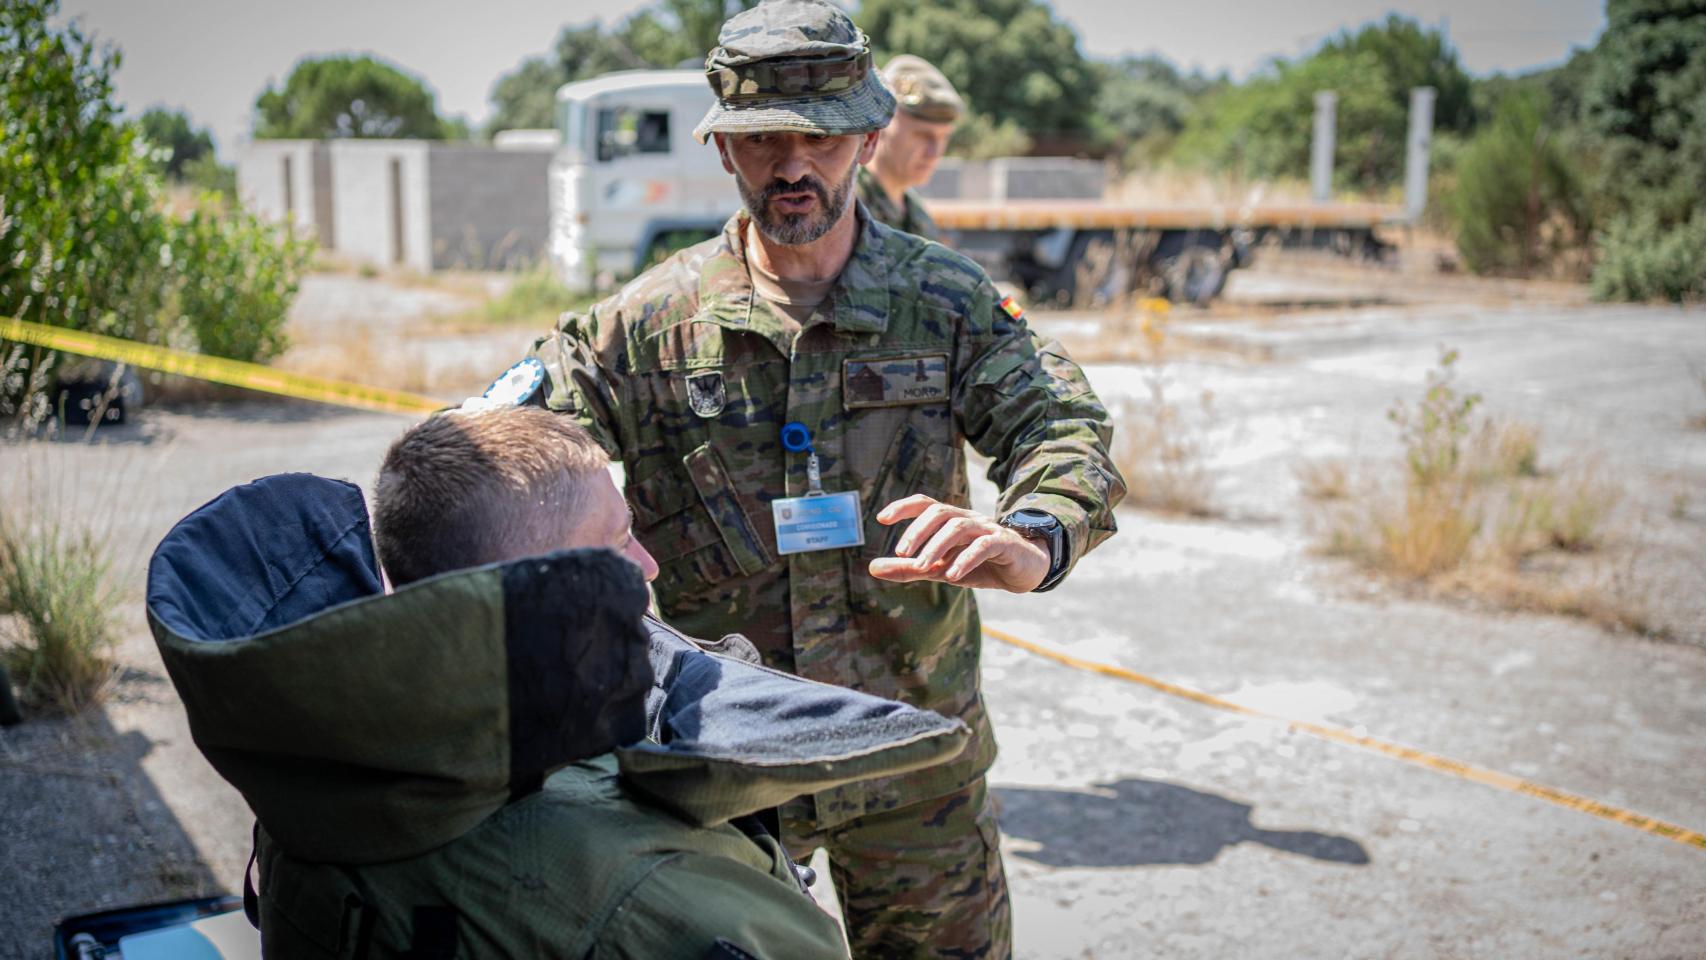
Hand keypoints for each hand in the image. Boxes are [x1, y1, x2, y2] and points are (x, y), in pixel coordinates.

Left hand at [867, 494, 1048, 592]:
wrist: (1024, 573)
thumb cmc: (980, 566)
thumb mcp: (941, 568)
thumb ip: (909, 568)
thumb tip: (872, 567)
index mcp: (953, 522)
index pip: (927, 505)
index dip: (904, 506)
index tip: (881, 518)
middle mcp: (968, 520)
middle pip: (940, 511)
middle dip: (918, 530)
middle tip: (901, 552)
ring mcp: (988, 530)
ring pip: (959, 527)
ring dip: (937, 546)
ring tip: (923, 566)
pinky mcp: (1005, 544)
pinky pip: (984, 546)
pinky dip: (966, 559)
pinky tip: (952, 576)